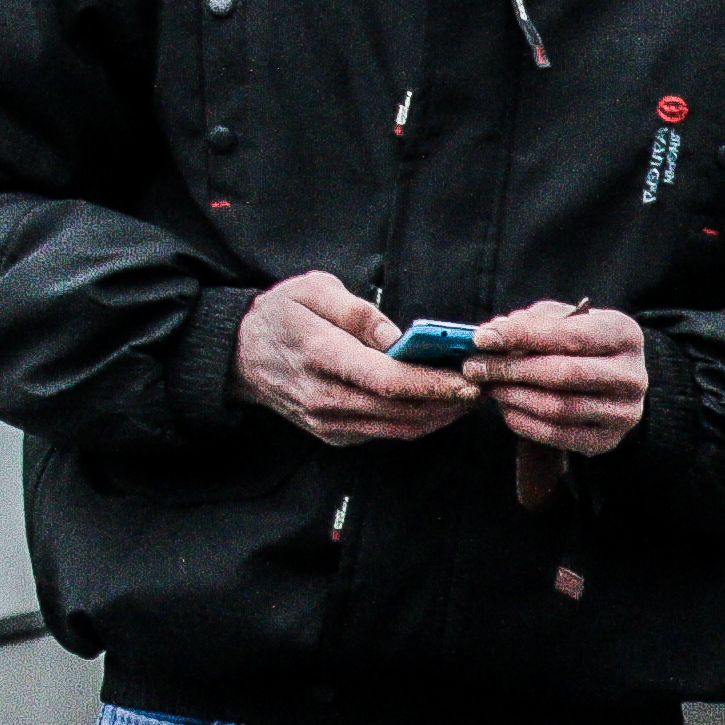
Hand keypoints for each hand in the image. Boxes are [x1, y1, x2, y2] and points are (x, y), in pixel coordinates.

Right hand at [232, 271, 469, 447]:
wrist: (239, 355)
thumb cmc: (280, 315)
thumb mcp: (312, 290)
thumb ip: (357, 311)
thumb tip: (397, 336)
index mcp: (321, 356)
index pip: (387, 381)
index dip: (433, 384)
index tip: (468, 380)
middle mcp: (324, 398)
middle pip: (400, 411)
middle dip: (449, 402)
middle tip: (486, 386)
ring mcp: (328, 422)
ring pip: (397, 429)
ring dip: (439, 417)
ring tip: (471, 398)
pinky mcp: (333, 434)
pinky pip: (384, 433)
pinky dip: (417, 422)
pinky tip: (440, 404)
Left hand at [473, 302, 647, 461]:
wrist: (617, 382)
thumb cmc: (585, 344)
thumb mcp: (567, 320)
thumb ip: (533, 322)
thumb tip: (494, 332)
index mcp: (625, 335)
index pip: (570, 336)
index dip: (522, 336)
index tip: (483, 338)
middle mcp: (632, 376)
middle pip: (563, 374)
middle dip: (510, 370)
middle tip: (475, 367)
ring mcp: (624, 413)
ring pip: (557, 408)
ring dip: (513, 397)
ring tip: (488, 386)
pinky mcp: (607, 440)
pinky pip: (557, 435)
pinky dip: (523, 422)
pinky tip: (505, 408)